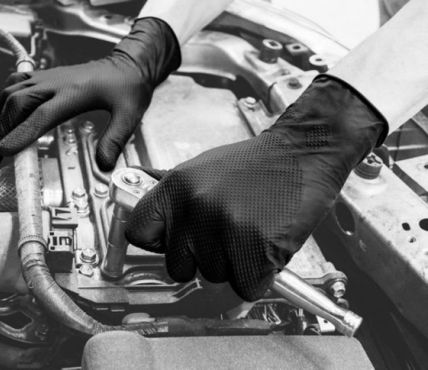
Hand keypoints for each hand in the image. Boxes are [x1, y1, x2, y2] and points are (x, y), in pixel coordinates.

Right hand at [0, 18, 180, 176]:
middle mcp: (56, 82)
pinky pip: (15, 85)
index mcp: (75, 92)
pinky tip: (4, 118)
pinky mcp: (45, 76)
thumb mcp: (129, 116)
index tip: (3, 151)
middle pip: (18, 103)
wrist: (128, 65)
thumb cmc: (129, 89)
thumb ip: (115, 140)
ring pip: (12, 93)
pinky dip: (4, 103)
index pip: (42, 115)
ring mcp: (48, 77)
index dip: (22, 133)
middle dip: (2, 131)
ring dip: (0, 118)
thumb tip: (103, 166)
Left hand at [126, 75, 387, 300]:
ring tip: (252, 229)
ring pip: (216, 278)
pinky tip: (268, 243)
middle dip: (204, 258)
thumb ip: (173, 198)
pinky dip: (260, 275)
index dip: (158, 243)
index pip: (138, 232)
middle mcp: (194, 207)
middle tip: (228, 233)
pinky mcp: (255, 247)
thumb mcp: (202, 169)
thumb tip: (139, 213)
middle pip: (178, 267)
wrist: (302, 152)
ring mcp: (224, 228)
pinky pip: (247, 287)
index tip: (173, 244)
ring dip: (236, 263)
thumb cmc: (255, 164)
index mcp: (176, 186)